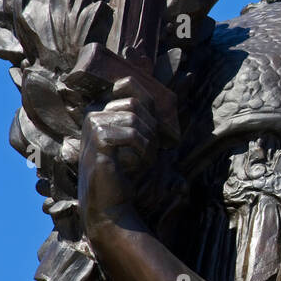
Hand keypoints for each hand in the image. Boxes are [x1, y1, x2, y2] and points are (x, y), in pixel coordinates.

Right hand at [77, 76, 160, 224]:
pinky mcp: (97, 141)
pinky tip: (135, 166)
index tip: (148, 130)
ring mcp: (92, 127)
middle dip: (149, 129)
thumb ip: (151, 112)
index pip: (128, 83)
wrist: (111, 203)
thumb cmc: (127, 171)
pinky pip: (132, 135)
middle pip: (135, 103)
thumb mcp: (142, 137)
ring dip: (146, 143)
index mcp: (101, 110)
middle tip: (144, 152)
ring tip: (139, 160)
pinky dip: (142, 152)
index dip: (146, 102)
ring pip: (135, 119)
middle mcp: (93, 114)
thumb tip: (188, 77)